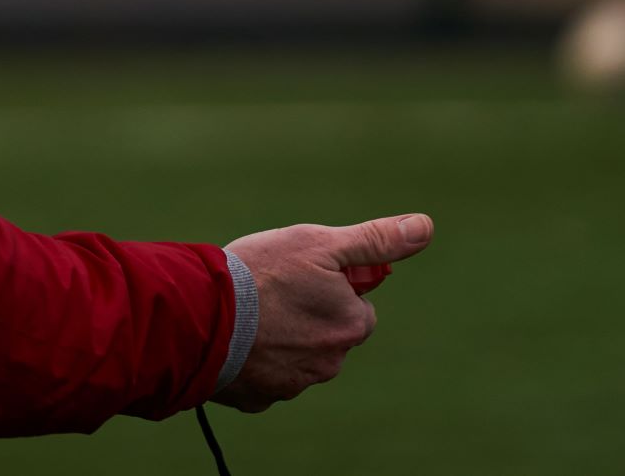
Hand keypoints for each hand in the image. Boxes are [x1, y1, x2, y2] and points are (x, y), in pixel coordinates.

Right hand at [213, 213, 433, 412]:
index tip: (301, 276)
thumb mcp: (320, 243)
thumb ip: (374, 240)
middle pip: (326, 336)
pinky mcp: (258, 400)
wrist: (200, 315)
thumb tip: (424, 226)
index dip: (331, 289)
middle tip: (271, 292)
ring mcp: (292, 385)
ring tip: (246, 313)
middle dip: (306, 317)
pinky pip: (263, 379)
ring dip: (279, 339)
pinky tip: (234, 340)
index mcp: (350, 325)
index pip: (357, 309)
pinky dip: (253, 362)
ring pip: (295, 358)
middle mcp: (329, 363)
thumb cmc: (261, 273)